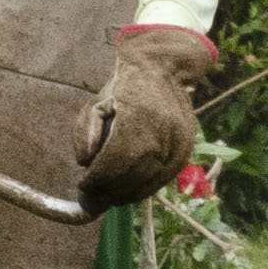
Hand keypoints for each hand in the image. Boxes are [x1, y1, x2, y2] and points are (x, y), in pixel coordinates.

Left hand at [73, 25, 220, 213]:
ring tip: (106, 197)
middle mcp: (161, 135)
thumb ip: (85, 132)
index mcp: (137, 120)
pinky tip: (126, 192)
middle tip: (91, 198)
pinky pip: (162, 179)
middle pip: (131, 178)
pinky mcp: (185, 151)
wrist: (162, 70)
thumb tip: (85, 162)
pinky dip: (143, 189)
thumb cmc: (123, 88)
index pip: (114, 163)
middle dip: (108, 192)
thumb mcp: (96, 103)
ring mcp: (177, 145)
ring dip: (124, 195)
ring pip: (148, 183)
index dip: (96, 181)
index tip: (82, 186)